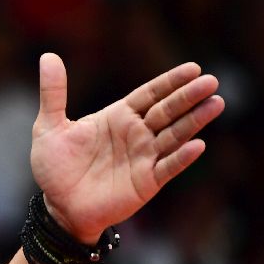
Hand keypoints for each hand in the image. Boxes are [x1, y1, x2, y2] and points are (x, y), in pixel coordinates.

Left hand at [30, 53, 224, 242]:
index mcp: (119, 116)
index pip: (150, 94)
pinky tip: (197, 145)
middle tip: (211, 82)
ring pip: (174, 135)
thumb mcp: (49, 127)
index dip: (171, 82)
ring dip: (194, 121)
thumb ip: (54, 93)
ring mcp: (144, 157)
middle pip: (167, 111)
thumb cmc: (55, 168)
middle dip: (188, 96)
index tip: (193, 68)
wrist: (58, 207)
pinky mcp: (146, 182)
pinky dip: (181, 157)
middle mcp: (137, 134)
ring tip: (216, 104)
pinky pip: (167, 167)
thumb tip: (47, 56)